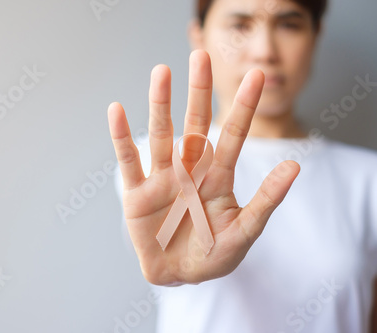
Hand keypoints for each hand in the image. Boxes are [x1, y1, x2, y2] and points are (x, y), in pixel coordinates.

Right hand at [107, 49, 299, 285]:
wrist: (178, 276)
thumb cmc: (214, 254)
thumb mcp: (244, 231)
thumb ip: (266, 200)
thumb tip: (295, 165)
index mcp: (216, 177)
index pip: (232, 135)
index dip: (244, 107)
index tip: (256, 77)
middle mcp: (189, 169)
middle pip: (194, 124)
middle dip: (199, 92)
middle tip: (202, 56)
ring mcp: (162, 178)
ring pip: (161, 135)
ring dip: (160, 104)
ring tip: (161, 73)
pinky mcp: (137, 193)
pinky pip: (129, 161)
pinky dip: (122, 137)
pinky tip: (117, 111)